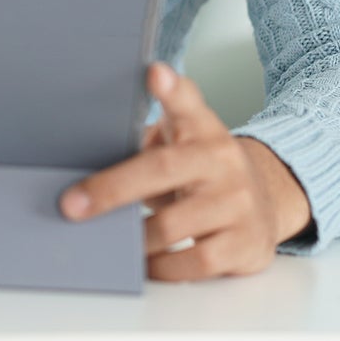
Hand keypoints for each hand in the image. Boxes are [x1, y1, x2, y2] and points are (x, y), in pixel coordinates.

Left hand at [59, 63, 312, 280]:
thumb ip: (149, 136)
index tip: (154, 73)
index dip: (171, 88)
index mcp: (203, 130)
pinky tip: (146, 264)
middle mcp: (222, 161)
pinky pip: (194, 262)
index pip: (187, 102)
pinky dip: (163, 267)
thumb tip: (90, 147)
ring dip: (135, 238)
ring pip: (173, 224)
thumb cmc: (204, 171)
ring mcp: (237, 203)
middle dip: (112, 188)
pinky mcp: (245, 243)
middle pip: (162, 170)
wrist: (267, 201)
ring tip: (109, 240)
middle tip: (72, 204)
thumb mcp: (184, 139)